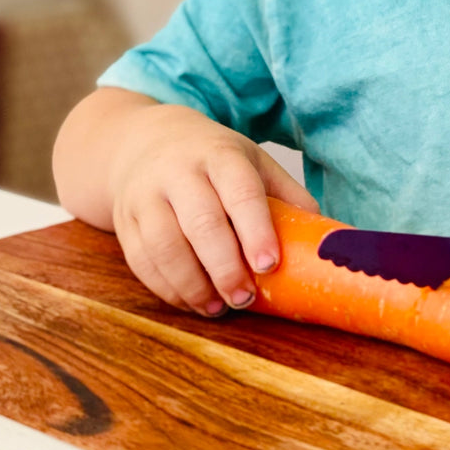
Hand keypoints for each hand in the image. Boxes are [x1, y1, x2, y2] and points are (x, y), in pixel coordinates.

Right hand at [107, 103, 318, 315]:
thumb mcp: (251, 160)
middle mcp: (179, 172)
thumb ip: (286, 195)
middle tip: (244, 297)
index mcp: (220, 155)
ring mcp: (146, 195)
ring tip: (218, 307)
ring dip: (193, 285)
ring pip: (165, 246)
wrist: (145, 141)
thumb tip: (324, 241)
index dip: (255, 229)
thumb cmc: (211, 159)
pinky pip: (142, 261)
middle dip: (225, 267)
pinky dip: (168, 289)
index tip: (269, 264)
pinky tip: (192, 301)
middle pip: (201, 223)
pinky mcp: (125, 221)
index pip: (239, 191)